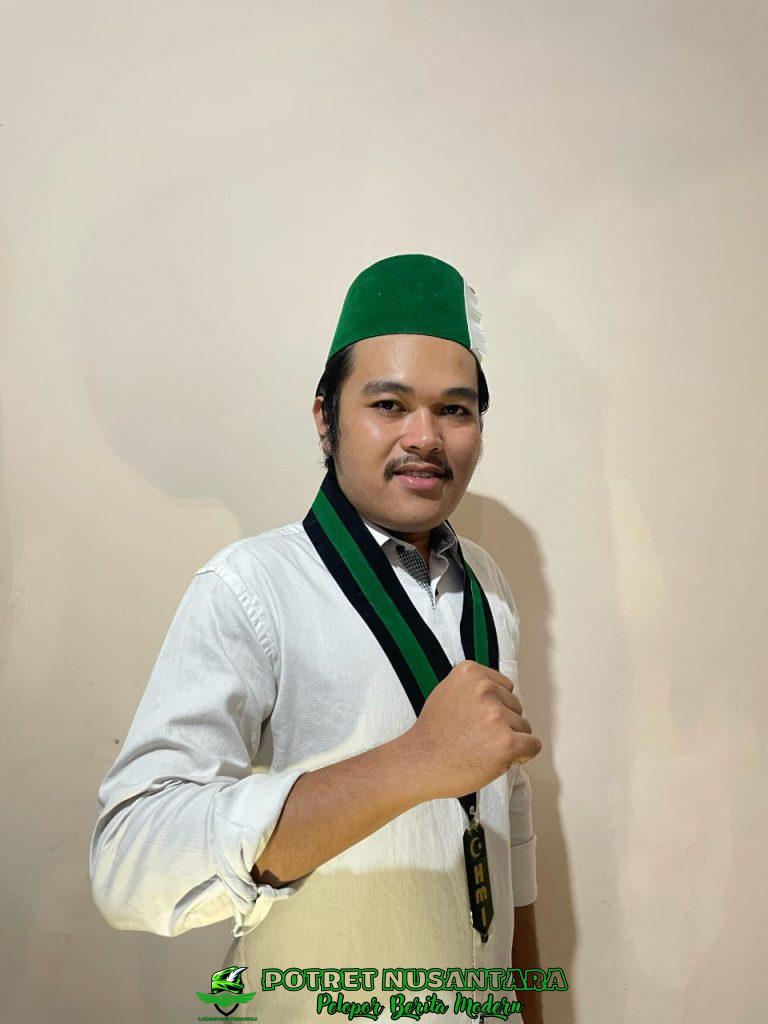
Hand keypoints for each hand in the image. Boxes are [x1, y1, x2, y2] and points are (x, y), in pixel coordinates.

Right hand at [404, 660, 541, 800]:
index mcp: (470, 672)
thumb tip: (498, 694)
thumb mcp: (447, 692)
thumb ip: (472, 688)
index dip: (496, 706)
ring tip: (483, 748)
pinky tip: (503, 759)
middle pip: (516, 706)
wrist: (420, 762)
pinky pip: (533, 745)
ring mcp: (496, 714)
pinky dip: (523, 754)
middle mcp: (485, 688)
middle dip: (504, 722)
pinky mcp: (507, 741)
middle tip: (479, 737)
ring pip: (524, 726)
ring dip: (510, 739)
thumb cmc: (431, 734)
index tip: (481, 719)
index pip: (505, 686)